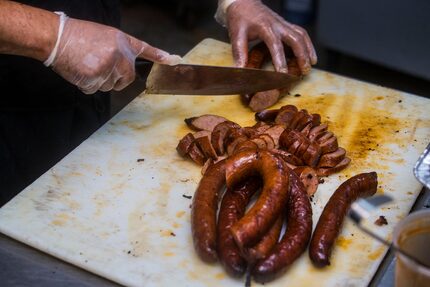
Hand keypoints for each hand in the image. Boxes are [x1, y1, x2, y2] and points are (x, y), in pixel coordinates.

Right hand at [51, 17, 181, 93]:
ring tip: (87, 65)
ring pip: (110, 86)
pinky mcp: (95, 78)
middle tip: (100, 66)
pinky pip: (95, 90)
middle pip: (127, 78)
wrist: (57, 37)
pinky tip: (81, 71)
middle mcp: (119, 55)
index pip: (146, 50)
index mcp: (122, 42)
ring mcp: (108, 68)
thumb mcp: (105, 36)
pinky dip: (87, 85)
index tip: (174, 60)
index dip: (160, 56)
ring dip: (100, 81)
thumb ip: (119, 51)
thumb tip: (125, 68)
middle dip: (116, 78)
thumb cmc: (78, 35)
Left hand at [225, 0, 316, 73]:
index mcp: (265, 27)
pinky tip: (310, 54)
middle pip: (295, 38)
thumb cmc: (240, 18)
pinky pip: (301, 33)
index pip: (275, 44)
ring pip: (301, 35)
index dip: (280, 59)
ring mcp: (283, 24)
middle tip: (304, 70)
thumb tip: (240, 69)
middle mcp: (277, 24)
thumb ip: (239, 52)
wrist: (243, 3)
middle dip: (302, 55)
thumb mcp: (236, 35)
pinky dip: (307, 44)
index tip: (283, 73)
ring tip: (311, 64)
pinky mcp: (286, 25)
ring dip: (308, 49)